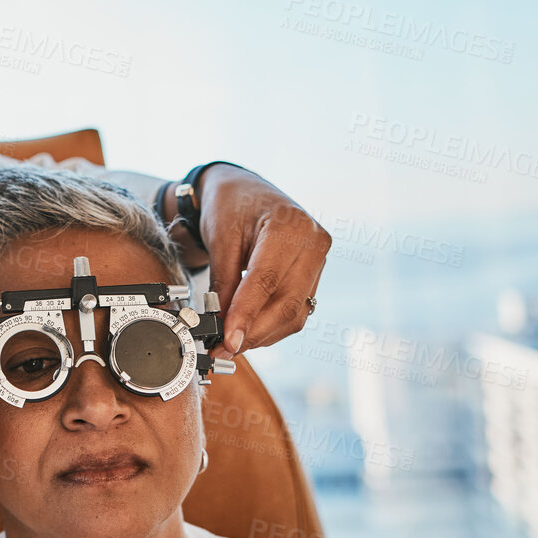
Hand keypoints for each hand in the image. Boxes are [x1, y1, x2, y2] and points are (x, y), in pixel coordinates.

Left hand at [175, 165, 330, 358]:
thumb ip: (223, 282)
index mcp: (289, 226)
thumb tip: (220, 324)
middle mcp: (313, 244)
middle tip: (223, 348)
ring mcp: (318, 261)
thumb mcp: (219, 237)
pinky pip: (297, 309)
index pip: (266, 280)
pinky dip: (272, 324)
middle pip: (287, 303)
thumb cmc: (231, 205)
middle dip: (254, 332)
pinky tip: (249, 329)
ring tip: (231, 342)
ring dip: (263, 334)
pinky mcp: (314, 275)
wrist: (245, 189)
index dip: (246, 315)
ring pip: (295, 313)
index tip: (228, 340)